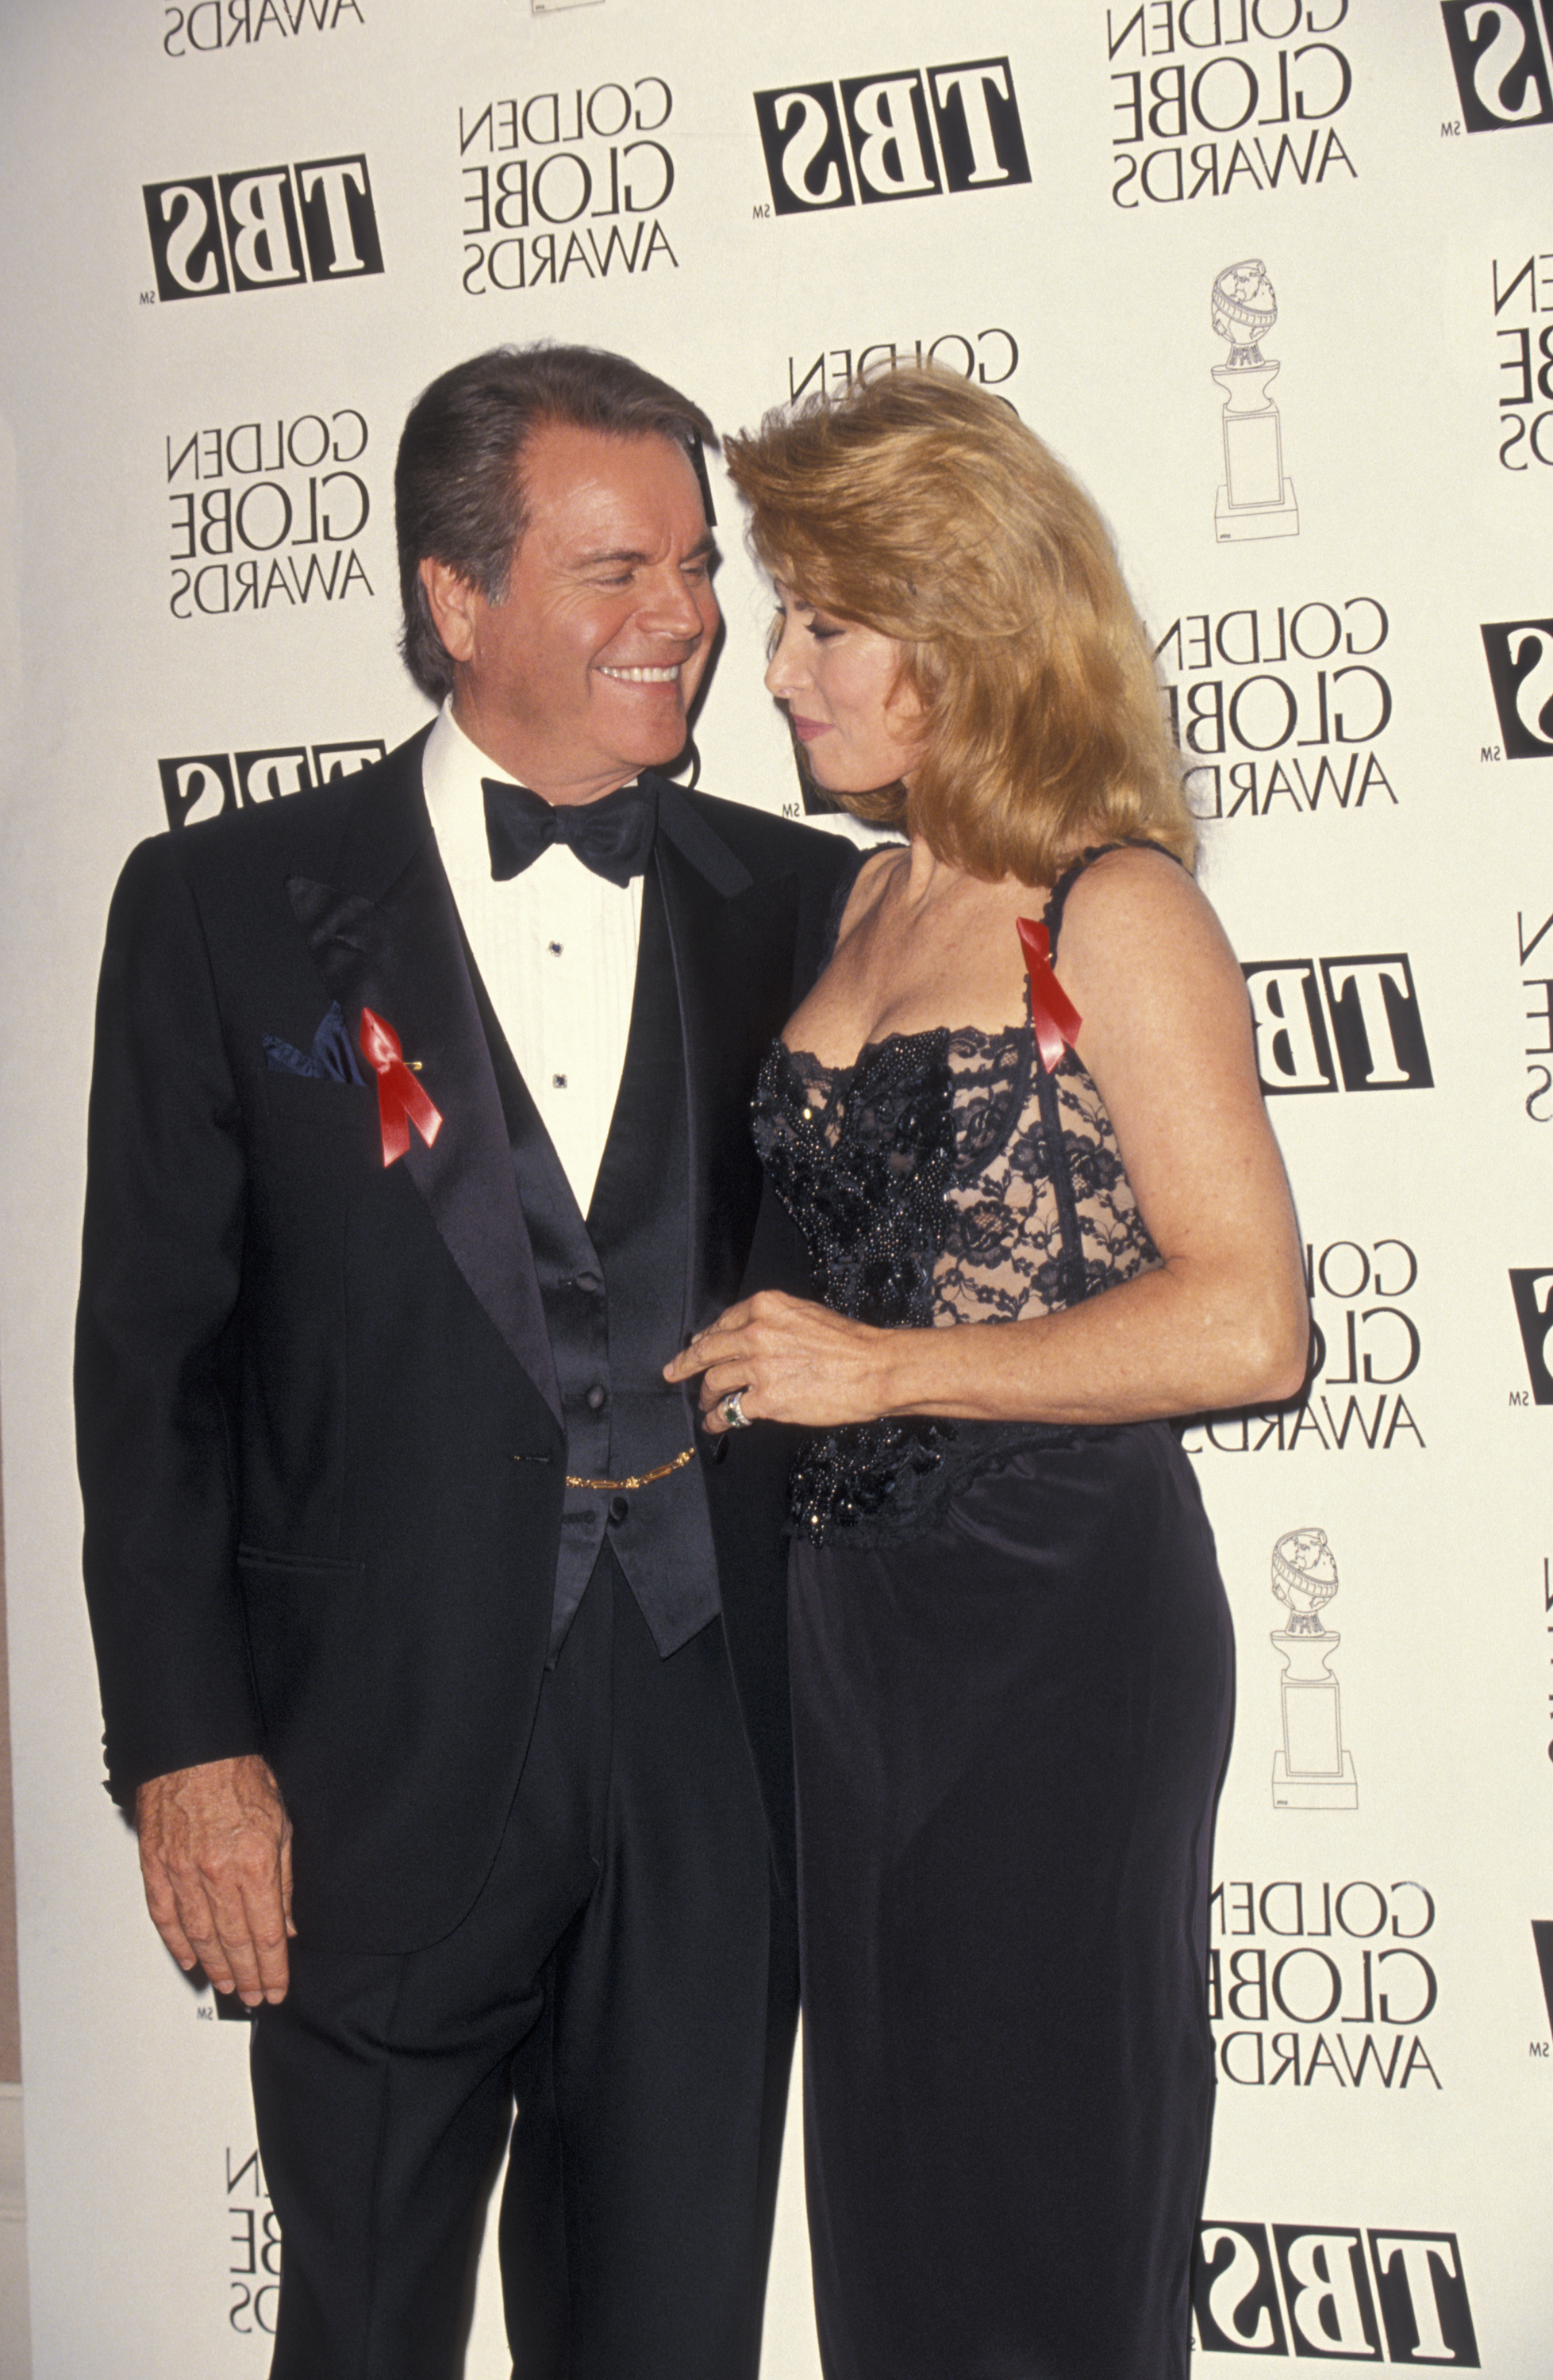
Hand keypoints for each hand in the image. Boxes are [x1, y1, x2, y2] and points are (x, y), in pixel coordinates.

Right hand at [136, 1755, 293, 2005]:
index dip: (273, 1967)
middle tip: (257, 1996)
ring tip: (229, 1985)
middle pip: (235, 1941)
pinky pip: (166, 1915)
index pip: (266, 1932)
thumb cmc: (239, 1777)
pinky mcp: (156, 1867)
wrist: (194, 1751)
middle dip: (249, 1975)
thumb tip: (287, 1924)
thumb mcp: (281, 1823)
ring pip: (200, 1936)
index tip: (278, 1986)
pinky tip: (190, 1959)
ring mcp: (183, 1873)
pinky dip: (177, 1942)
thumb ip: (284, 1879)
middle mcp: (217, 1873)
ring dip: (216, 1966)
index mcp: (254, 1862)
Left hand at [665, 1290, 894, 1432]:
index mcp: (766, 1306)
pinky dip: (717, 1419)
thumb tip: (751, 1340)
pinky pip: (730, 1411)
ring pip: (714, 1381)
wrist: (876, 1367)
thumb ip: (775, 1323)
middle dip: (686, 1363)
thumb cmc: (852, 1343)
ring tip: (704, 1405)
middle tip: (675, 1372)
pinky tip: (715, 1424)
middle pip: (708, 1349)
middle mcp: (756, 1332)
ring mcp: (758, 1367)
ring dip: (705, 1395)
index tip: (697, 1346)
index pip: (724, 1322)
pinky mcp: (766, 1399)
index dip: (707, 1338)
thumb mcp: (807, 1315)